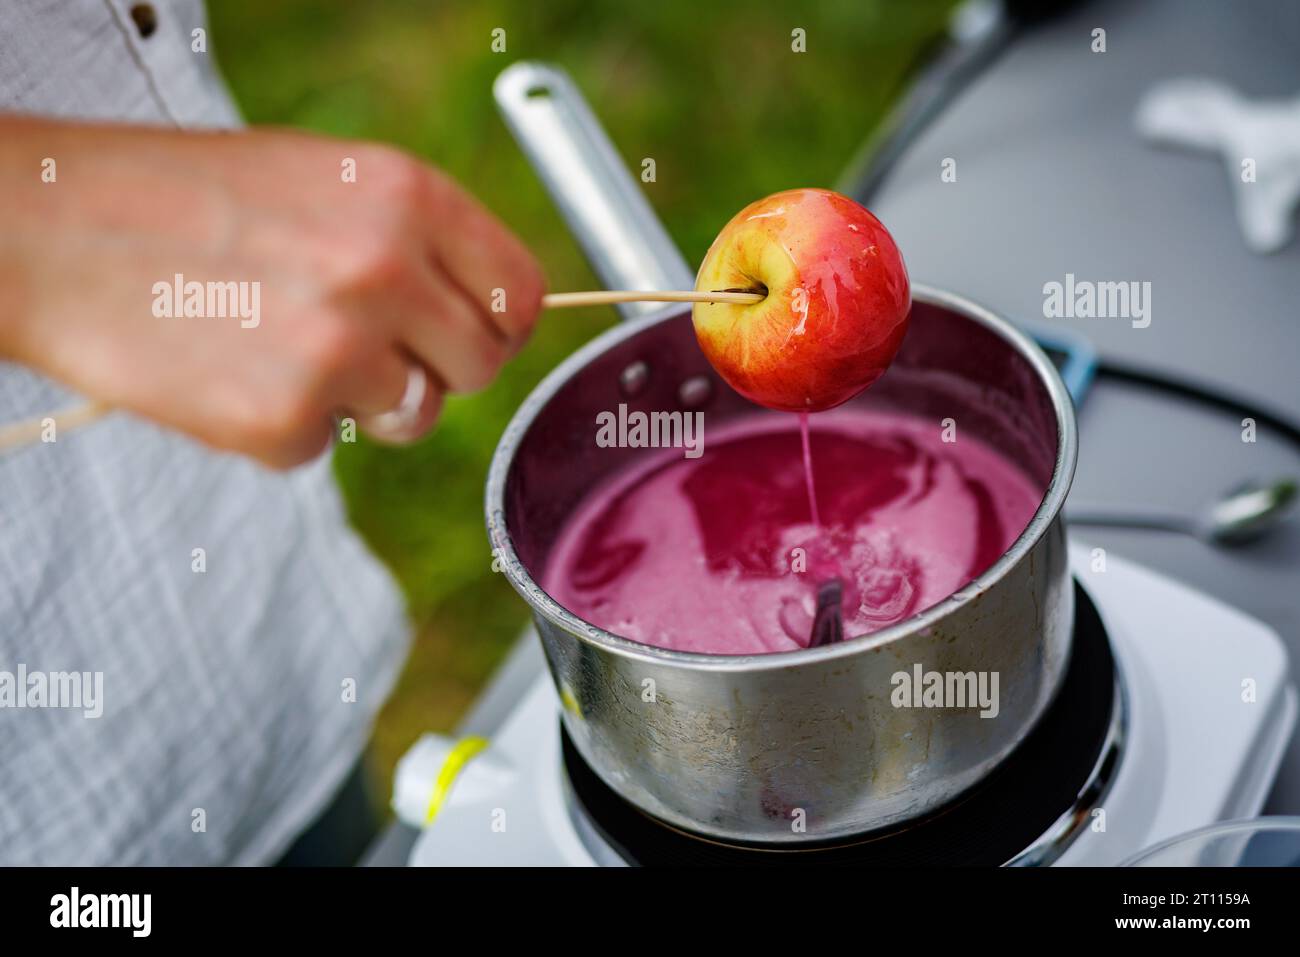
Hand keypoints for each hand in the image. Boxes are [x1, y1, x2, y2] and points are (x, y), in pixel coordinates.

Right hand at [0, 117, 544, 467]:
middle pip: (481, 366)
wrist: (48, 230)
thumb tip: (486, 307)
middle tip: (369, 349)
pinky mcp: (283, 420)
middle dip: (435, 368)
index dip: (498, 324)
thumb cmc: (185, 198)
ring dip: (364, 401)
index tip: (468, 333)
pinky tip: (230, 371)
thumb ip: (416, 238)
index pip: (520, 294)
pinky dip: (285, 425)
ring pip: (415, 416)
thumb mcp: (324, 179)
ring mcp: (337, 351)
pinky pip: (326, 446)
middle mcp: (386, 270)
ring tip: (281, 349)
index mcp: (407, 196)